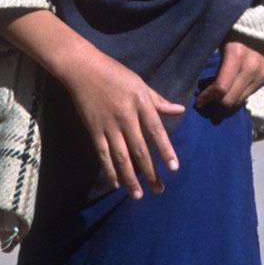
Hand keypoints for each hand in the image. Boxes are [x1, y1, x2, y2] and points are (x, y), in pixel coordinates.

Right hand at [62, 48, 184, 199]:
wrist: (83, 69)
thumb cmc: (115, 73)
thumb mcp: (140, 83)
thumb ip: (159, 101)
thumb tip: (180, 110)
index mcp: (140, 102)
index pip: (156, 130)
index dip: (165, 150)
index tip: (174, 168)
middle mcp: (126, 115)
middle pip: (140, 149)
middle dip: (150, 172)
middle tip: (159, 190)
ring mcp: (108, 124)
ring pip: (121, 157)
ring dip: (130, 178)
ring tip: (138, 195)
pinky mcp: (94, 130)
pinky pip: (103, 154)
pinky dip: (110, 170)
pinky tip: (116, 183)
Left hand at [195, 35, 263, 109]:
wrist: (262, 22)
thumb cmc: (234, 28)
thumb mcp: (219, 39)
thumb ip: (210, 60)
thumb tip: (194, 80)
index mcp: (237, 55)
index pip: (221, 87)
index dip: (207, 97)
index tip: (198, 101)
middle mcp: (252, 67)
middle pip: (231, 99)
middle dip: (216, 103)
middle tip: (206, 100)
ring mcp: (262, 73)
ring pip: (240, 100)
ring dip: (228, 100)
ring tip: (218, 95)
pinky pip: (249, 94)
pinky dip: (238, 94)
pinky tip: (231, 88)